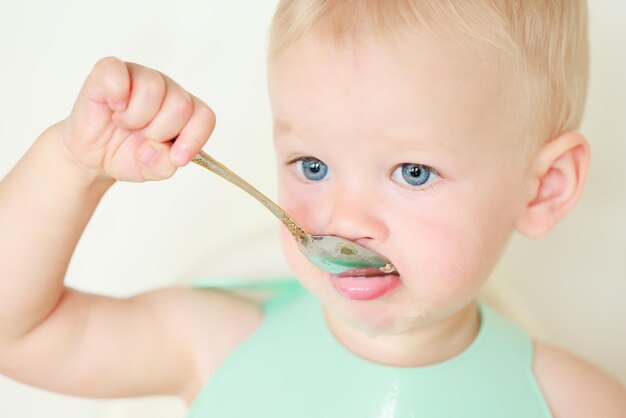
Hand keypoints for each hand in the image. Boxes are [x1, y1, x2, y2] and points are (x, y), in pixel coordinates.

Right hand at [60, 56, 215, 181]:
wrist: (92, 155)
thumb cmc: (126, 155)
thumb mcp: (150, 170)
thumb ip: (161, 166)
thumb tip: (150, 150)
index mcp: (185, 113)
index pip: (204, 116)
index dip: (194, 138)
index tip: (177, 158)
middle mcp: (167, 90)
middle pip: (180, 106)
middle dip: (158, 132)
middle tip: (140, 137)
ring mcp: (140, 76)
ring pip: (153, 89)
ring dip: (136, 118)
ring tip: (125, 125)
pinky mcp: (110, 71)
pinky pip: (117, 73)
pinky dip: (116, 95)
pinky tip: (113, 108)